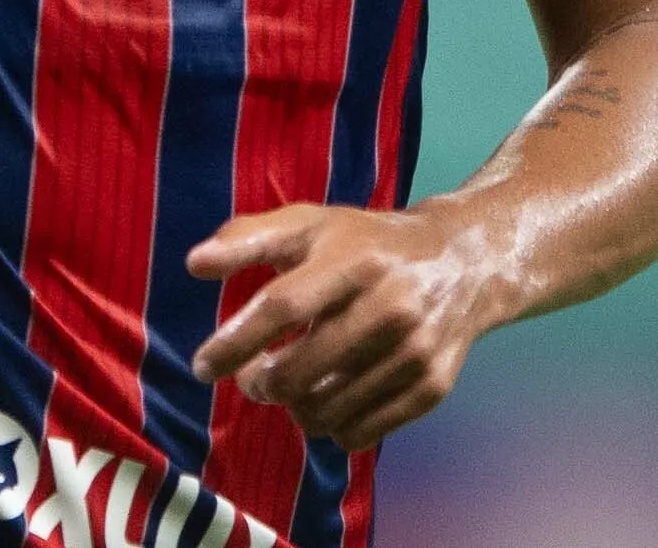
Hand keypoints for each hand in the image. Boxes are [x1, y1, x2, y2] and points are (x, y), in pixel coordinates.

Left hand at [186, 202, 498, 451]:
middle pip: (300, 371)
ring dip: (293, 407)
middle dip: (259, 384)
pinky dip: (332, 426)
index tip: (203, 365)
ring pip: (326, 411)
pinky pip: (361, 433)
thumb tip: (194, 264)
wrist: (463, 262)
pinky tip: (328, 399)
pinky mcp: (431, 388)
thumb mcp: (311, 223)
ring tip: (290, 387)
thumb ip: (249, 237)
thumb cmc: (367, 242)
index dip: (235, 341)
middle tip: (251, 379)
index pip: (281, 307)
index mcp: (352, 259)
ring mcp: (413, 351)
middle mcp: (388, 306)